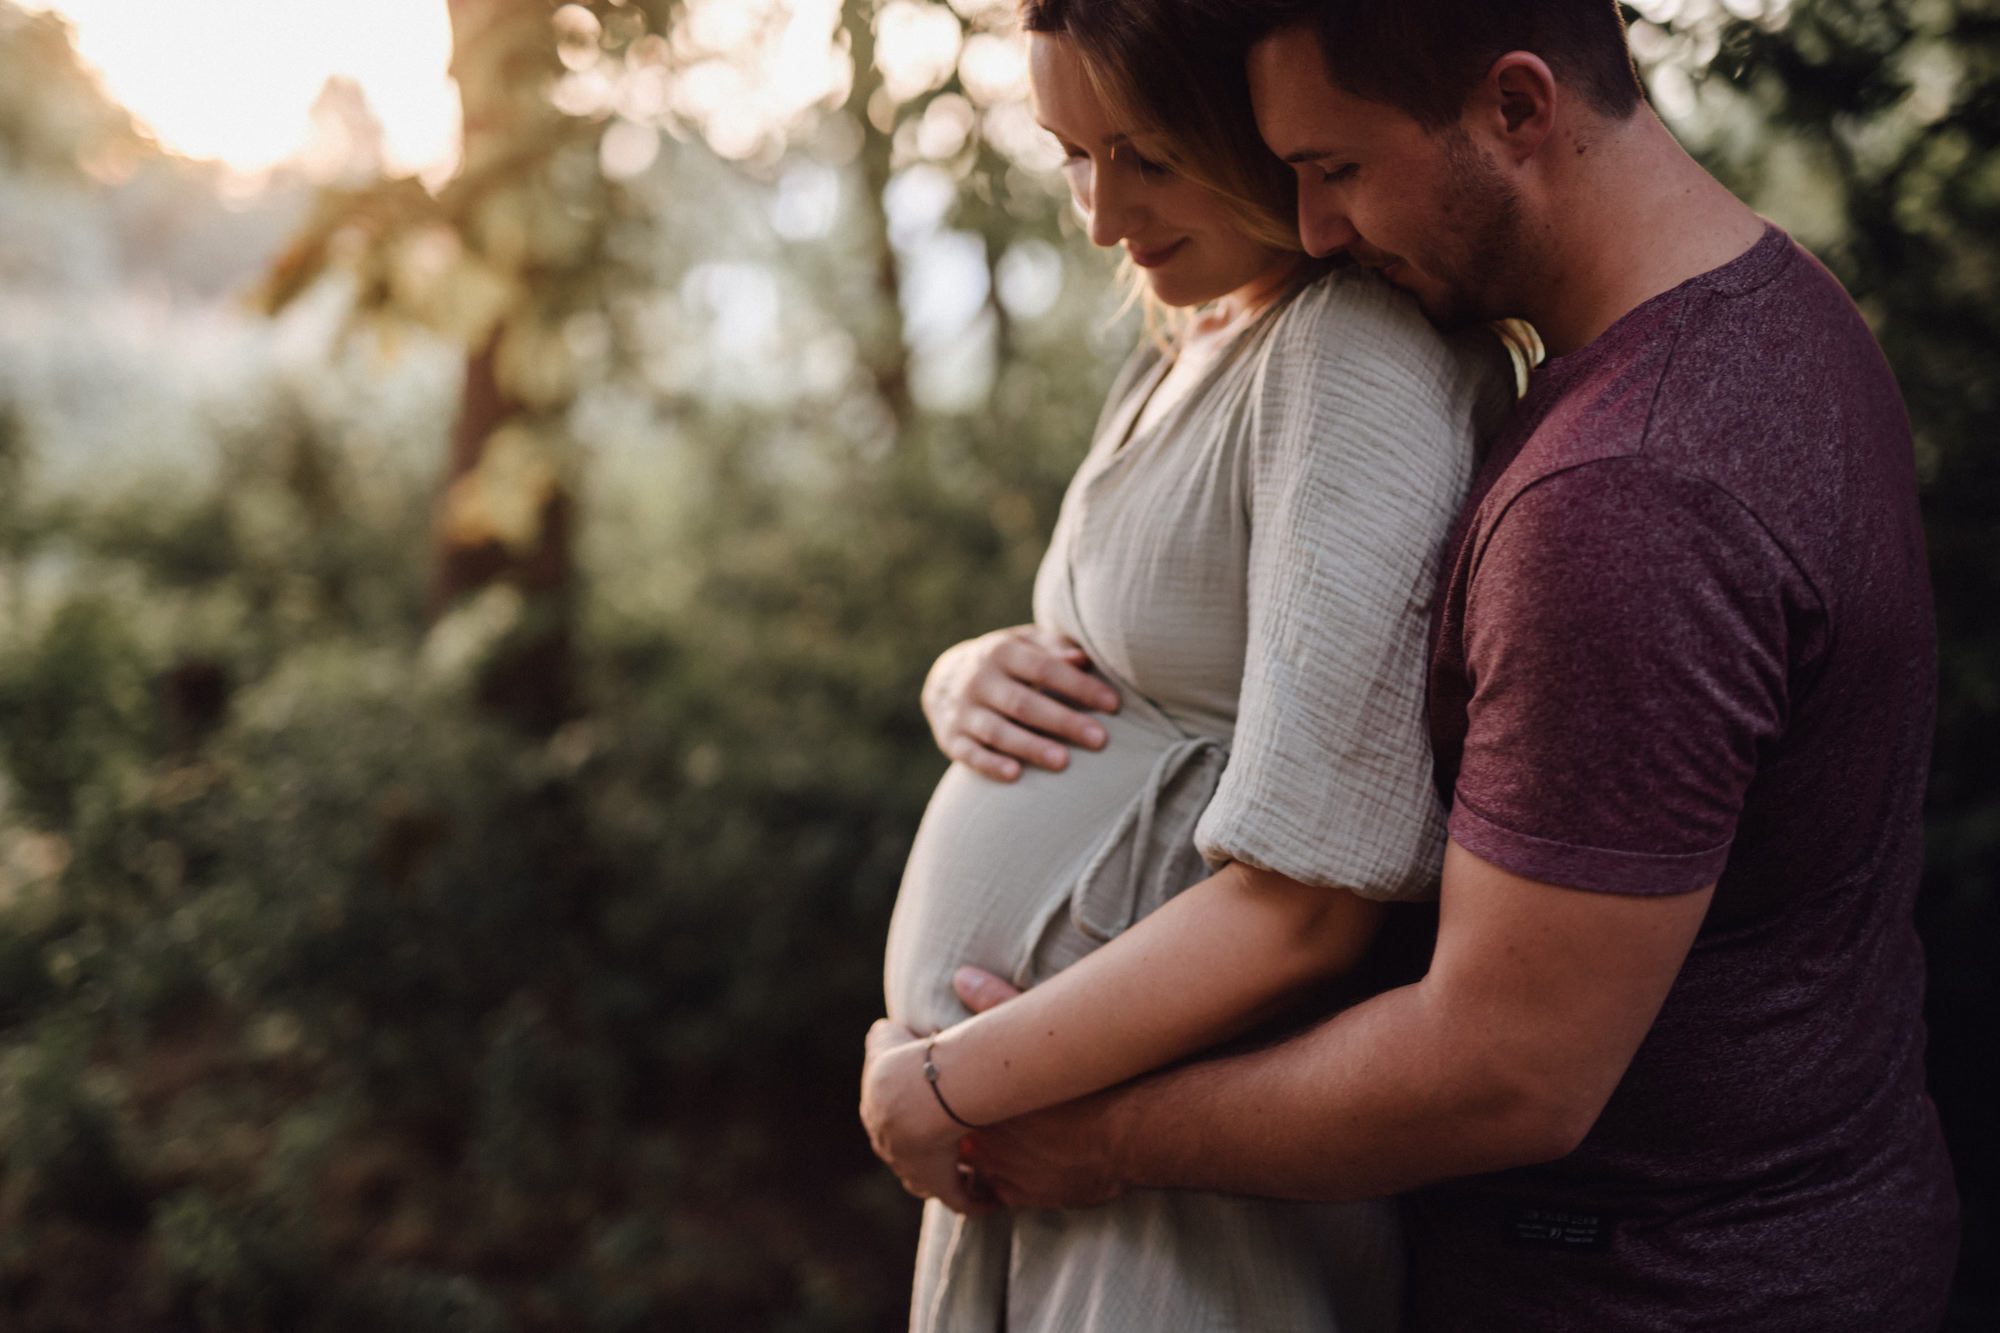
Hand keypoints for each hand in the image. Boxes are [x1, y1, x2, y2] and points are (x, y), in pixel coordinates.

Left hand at [860, 1020, 990, 1213]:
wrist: (915, 1095)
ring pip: (928, 1178)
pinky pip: (960, 1199)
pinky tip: (992, 1200)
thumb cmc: (904, 1062)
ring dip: (948, 1174)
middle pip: (906, 1155)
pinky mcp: (940, 1184)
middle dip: (923, 1150)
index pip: (891, 1125)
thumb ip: (884, 1033)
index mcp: (879, 1115)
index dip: (908, 1121)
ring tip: (970, 1169)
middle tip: (948, 1142)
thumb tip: (889, 1024)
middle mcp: (892, 1148)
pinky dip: (977, 1201)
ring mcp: (914, 1171)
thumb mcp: (886, 1039)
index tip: (925, 1116)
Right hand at [922, 626, 1119, 780]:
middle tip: (1099, 739)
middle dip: (1063, 722)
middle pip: (1024, 703)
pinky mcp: (951, 739)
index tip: (1113, 704)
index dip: (1079, 687)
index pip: (1045, 668)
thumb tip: (1084, 658)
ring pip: (998, 732)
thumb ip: (1055, 649)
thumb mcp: (1026, 645)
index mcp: (1002, 651)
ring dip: (1031, 747)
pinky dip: (990, 764)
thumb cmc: (1007, 663)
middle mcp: (979, 680)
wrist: (944, 680)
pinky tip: (1015, 775)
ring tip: (1063, 762)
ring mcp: (963, 711)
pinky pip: (970, 754)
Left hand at [948, 966, 1129, 1210]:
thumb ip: (995, 1005)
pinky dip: (998, 1181)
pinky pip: (994, 1194)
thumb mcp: (1034, 1033)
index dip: (941, 1091)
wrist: (1128, 1131)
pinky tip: (1010, 1166)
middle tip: (965, 1112)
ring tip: (986, 1139)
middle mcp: (978, 1139)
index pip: (935, 1099)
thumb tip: (962, 976)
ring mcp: (998, 1172)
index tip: (949, 1084)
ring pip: (966, 1169)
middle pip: (945, 1136)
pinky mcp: (1021, 1196)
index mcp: (973, 1101)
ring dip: (972, 1155)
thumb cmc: (1085, 1080)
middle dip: (949, 1126)